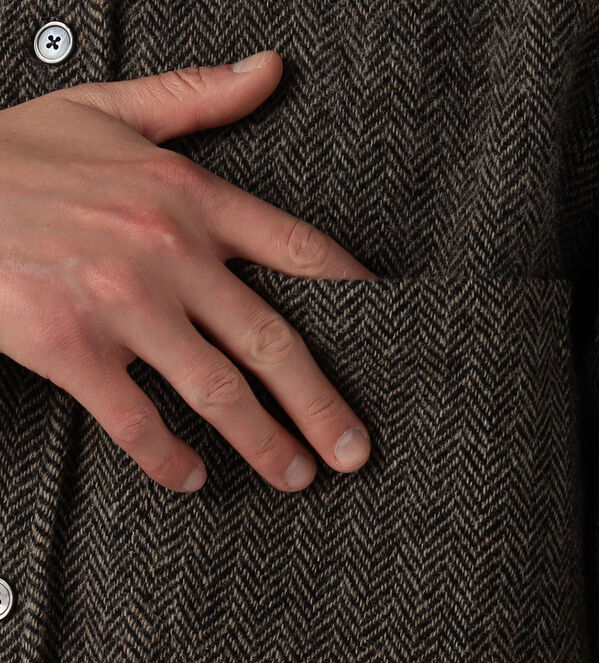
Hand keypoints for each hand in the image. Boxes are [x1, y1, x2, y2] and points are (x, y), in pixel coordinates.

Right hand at [0, 49, 373, 492]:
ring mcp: (121, 303)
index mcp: (188, 196)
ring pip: (217, 388)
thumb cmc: (16, 155)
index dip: (351, 294)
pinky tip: (192, 476)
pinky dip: (169, 457)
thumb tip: (269, 71)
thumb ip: (199, 98)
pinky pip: (136, 419)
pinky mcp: (70, 347)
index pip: (296, 248)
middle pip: (271, 340)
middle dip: (320, 404)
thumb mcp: (112, 108)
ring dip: (263, 441)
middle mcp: (168, 251)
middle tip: (351, 450)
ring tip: (293, 475)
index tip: (384, 336)